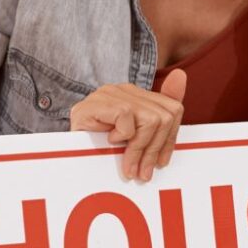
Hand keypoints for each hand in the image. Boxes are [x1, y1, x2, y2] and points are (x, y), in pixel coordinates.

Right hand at [70, 68, 189, 182]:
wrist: (66, 154)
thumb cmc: (101, 146)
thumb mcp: (137, 138)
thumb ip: (162, 113)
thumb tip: (181, 75)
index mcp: (137, 95)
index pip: (173, 110)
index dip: (169, 140)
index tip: (160, 162)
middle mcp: (124, 89)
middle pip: (164, 117)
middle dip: (154, 150)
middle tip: (142, 172)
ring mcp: (108, 94)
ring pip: (149, 119)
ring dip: (139, 149)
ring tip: (128, 166)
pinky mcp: (96, 103)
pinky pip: (127, 117)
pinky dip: (122, 135)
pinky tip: (109, 142)